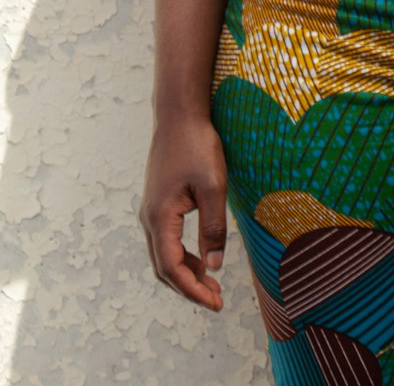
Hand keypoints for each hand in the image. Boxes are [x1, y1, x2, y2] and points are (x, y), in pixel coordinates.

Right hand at [139, 114, 227, 309]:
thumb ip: (213, 226)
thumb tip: (214, 265)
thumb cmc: (197, 146)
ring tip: (213, 285)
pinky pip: (166, 241)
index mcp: (159, 217)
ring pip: (164, 256)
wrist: (179, 116)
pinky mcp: (158, 204)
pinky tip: (202, 258)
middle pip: (164, 268)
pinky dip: (182, 257)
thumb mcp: (213, 185)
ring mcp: (151, 212)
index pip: (172, 268)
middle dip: (189, 288)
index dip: (193, 291)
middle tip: (217, 300)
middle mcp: (149, 219)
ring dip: (186, 274)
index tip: (216, 303)